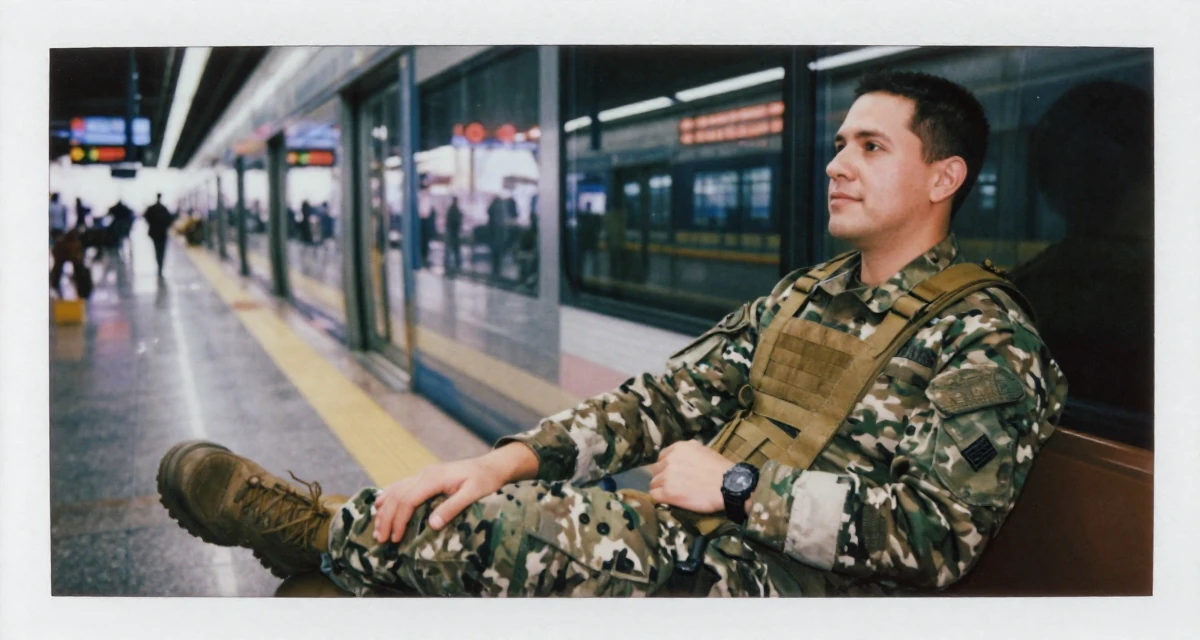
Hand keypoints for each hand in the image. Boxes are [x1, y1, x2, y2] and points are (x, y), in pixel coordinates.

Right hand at [372, 444, 537, 543]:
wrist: (491, 466)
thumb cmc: (485, 480)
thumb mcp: (473, 494)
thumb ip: (453, 507)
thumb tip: (432, 524)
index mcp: (433, 478)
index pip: (408, 500)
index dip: (398, 520)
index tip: (394, 539)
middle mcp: (424, 474)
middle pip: (397, 496)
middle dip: (386, 519)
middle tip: (380, 540)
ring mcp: (422, 474)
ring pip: (395, 490)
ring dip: (384, 510)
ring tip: (377, 529)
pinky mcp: (425, 477)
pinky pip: (400, 486)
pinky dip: (388, 497)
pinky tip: (380, 506)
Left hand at [647, 440, 735, 513]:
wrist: (729, 485)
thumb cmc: (721, 469)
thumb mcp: (703, 450)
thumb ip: (688, 451)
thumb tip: (682, 454)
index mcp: (678, 448)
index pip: (662, 457)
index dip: (667, 466)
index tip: (673, 473)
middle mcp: (670, 460)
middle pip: (656, 470)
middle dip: (663, 477)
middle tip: (673, 485)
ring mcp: (667, 476)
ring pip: (654, 483)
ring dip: (661, 489)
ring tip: (674, 494)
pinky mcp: (668, 492)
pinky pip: (654, 495)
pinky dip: (660, 499)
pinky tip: (670, 501)